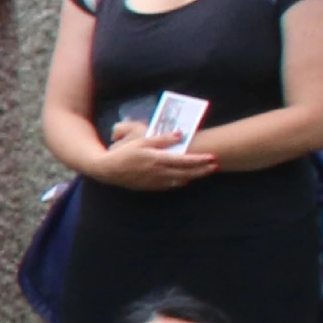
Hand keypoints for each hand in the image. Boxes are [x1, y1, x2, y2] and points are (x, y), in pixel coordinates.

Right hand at [95, 119, 218, 190]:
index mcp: (158, 159)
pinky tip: (185, 180)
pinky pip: (169, 186)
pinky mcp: (150, 187)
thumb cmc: (123, 152)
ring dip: (193, 177)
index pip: (184, 160)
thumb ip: (162, 138)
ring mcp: (155, 181)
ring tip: (204, 173)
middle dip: (202, 170)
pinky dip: (180, 182)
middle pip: (186, 173)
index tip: (213, 157)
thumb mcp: (141, 141)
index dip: (200, 160)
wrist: (107, 170)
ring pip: (180, 181)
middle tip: (215, 167)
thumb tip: (180, 134)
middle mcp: (159, 172)